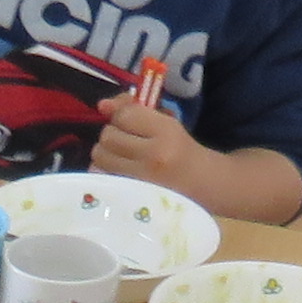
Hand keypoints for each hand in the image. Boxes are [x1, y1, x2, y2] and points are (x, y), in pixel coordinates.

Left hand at [92, 90, 206, 192]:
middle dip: (113, 135)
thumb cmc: (180, 150)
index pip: (124, 116)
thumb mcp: (165, 123)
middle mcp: (152, 156)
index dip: (122, 117)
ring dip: (106, 153)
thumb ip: (133, 109)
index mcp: (166, 132)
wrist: (202, 185)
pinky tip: (118, 172)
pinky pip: (100, 176)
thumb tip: (102, 105)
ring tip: (122, 157)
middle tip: (126, 142)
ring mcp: (140, 179)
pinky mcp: (129, 196)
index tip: (131, 124)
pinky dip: (104, 171)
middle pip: (108, 136)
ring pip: (100, 156)